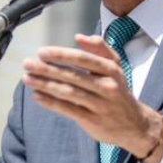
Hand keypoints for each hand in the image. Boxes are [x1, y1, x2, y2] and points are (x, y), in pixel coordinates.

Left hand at [23, 35, 162, 162]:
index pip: (83, 59)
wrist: (135, 125)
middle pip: (73, 76)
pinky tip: (37, 96)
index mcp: (111, 70)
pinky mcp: (93, 121)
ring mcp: (100, 105)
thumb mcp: (116, 67)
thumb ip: (100, 49)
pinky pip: (68, 110)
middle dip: (47, 69)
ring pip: (69, 93)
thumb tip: (79, 37)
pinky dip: (51, 102)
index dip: (61, 55)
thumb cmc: (119, 91)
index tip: (42, 52)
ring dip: (45, 85)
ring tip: (27, 78)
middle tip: (27, 64)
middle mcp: (107, 87)